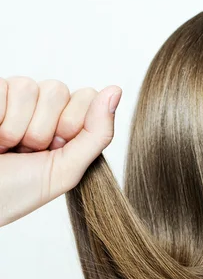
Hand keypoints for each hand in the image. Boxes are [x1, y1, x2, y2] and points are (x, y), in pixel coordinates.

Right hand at [0, 76, 121, 226]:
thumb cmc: (16, 191)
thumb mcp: (66, 169)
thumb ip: (97, 132)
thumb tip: (116, 90)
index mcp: (65, 125)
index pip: (87, 96)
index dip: (73, 123)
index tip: (56, 148)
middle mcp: (40, 107)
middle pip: (58, 89)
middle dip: (42, 129)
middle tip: (26, 151)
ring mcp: (11, 97)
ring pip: (29, 87)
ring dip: (16, 127)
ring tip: (5, 147)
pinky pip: (3, 87)